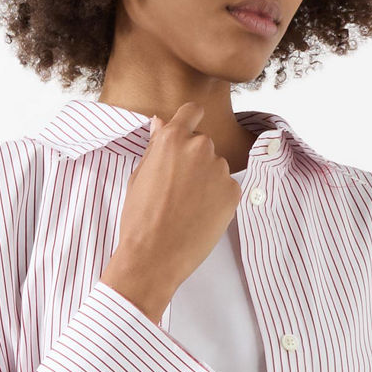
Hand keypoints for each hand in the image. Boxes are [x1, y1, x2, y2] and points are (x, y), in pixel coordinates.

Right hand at [101, 101, 242, 323]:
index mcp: (173, 139)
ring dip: (206, 181)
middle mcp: (200, 147)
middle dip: (193, 160)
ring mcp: (219, 169)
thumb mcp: (139, 177)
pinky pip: (226, 188)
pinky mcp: (233, 192)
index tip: (189, 131)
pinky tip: (199, 218)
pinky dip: (217, 200)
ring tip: (187, 209)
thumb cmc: (139, 221)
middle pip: (203, 144)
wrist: (153, 259)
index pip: (192, 111)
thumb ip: (155, 147)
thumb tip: (160, 123)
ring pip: (215, 168)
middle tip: (177, 190)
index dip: (190, 120)